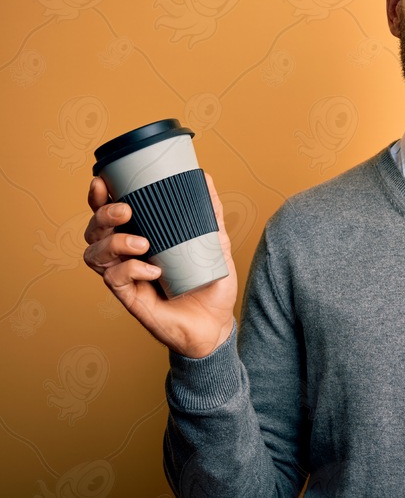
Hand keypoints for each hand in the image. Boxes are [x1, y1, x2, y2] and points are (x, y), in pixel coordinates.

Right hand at [83, 173, 237, 358]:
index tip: (103, 180)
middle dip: (103, 215)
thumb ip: (210, 213)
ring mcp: (124, 276)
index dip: (99, 196)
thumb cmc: (210, 281)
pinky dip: (131, 270)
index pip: (109, 212)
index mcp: (141, 235)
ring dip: (114, 242)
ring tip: (143, 244)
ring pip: (95, 253)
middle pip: (94, 229)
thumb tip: (203, 177)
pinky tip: (154, 271)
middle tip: (127, 211)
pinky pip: (114, 278)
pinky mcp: (128, 297)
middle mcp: (125, 254)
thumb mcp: (215, 242)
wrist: (216, 322)